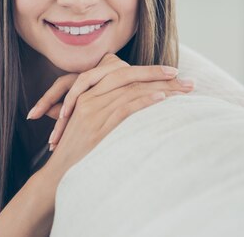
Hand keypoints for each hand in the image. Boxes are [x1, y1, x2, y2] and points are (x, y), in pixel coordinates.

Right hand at [27, 53, 194, 149]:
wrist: (59, 173)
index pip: (123, 73)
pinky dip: (144, 101)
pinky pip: (124, 109)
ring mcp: (92, 113)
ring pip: (130, 91)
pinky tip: (162, 97)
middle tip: (184, 77)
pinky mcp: (96, 128)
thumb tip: (141, 103)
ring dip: (160, 87)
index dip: (149, 70)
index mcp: (88, 94)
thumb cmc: (80, 151)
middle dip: (158, 74)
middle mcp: (89, 99)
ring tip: (182, 89)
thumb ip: (110, 109)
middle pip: (128, 77)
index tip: (173, 72)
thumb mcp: (92, 124)